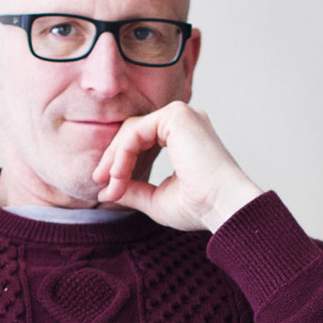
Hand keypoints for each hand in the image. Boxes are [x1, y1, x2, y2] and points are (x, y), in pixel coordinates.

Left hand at [91, 101, 263, 231]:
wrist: (224, 207)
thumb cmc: (201, 207)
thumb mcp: (156, 199)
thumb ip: (133, 190)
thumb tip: (107, 191)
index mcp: (184, 136)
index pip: (141, 139)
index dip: (119, 162)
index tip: (106, 187)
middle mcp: (185, 121)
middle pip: (133, 130)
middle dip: (112, 158)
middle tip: (98, 180)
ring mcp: (182, 115)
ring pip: (132, 130)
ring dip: (115, 158)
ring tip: (110, 183)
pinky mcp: (177, 116)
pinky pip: (136, 131)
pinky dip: (123, 154)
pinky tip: (118, 175)